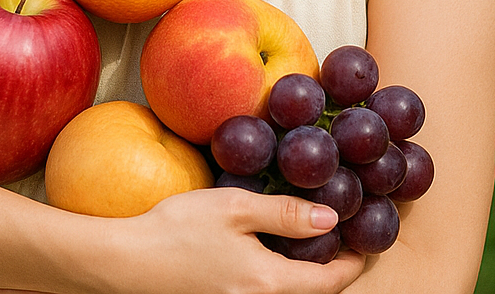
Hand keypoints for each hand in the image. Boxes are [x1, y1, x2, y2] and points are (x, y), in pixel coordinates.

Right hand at [106, 186, 363, 293]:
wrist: (127, 262)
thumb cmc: (179, 229)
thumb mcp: (234, 208)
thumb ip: (283, 214)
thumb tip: (331, 220)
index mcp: (270, 284)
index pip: (329, 282)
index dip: (354, 262)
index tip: (367, 241)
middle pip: (311, 291)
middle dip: (331, 267)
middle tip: (342, 234)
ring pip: (287, 292)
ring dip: (304, 271)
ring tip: (309, 237)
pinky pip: (264, 292)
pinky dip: (278, 275)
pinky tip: (270, 248)